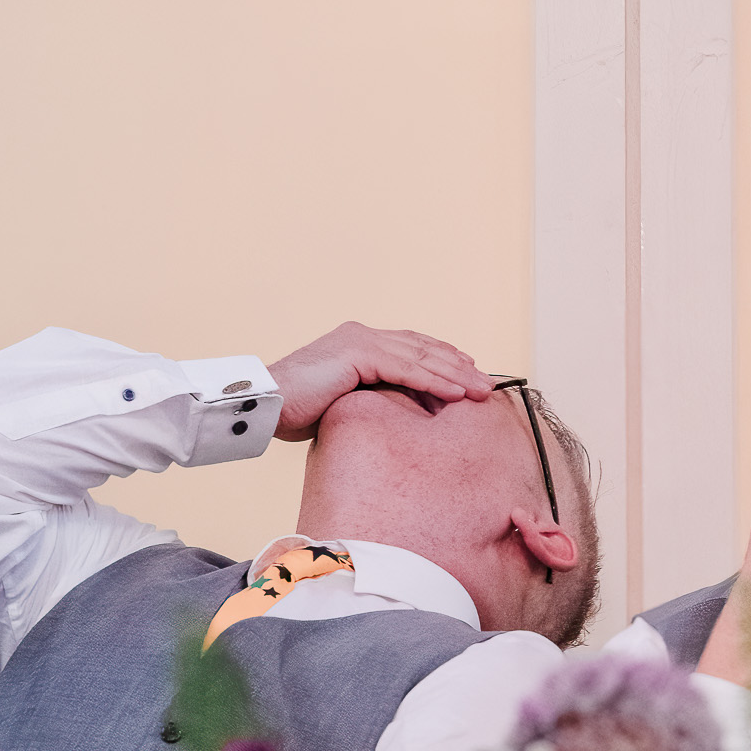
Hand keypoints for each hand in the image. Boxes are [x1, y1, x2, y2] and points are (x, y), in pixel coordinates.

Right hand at [266, 323, 492, 440]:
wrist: (264, 404)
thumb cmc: (295, 410)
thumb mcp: (344, 402)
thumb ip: (372, 399)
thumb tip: (400, 416)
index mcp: (358, 343)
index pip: (412, 348)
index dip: (443, 361)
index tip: (469, 374)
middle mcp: (363, 335)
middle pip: (423, 349)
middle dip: (459, 367)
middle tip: (487, 385)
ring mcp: (361, 340)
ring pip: (421, 357)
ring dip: (456, 374)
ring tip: (481, 390)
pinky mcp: (359, 353)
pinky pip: (407, 369)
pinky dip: (434, 381)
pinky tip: (456, 392)